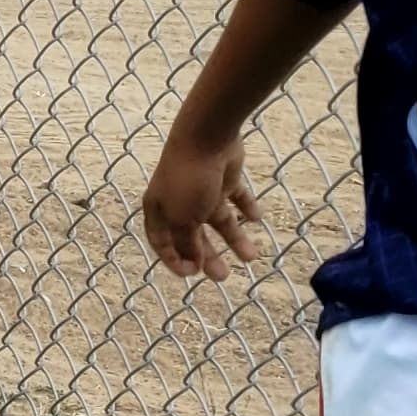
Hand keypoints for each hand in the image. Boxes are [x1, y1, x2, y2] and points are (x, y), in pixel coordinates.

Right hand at [141, 127, 260, 279]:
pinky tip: (257, 219)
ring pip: (218, 221)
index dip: (173, 260)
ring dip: (234, 240)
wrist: (206, 138)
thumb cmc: (186, 181)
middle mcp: (178, 203)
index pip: (161, 242)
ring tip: (251, 257)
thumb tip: (191, 262)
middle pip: (193, 236)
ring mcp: (202, 191)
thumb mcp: (182, 219)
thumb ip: (187, 243)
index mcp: (159, 211)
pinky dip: (247, 208)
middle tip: (223, 277)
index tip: (191, 274)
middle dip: (207, 257)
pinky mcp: (224, 180)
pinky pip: (237, 198)